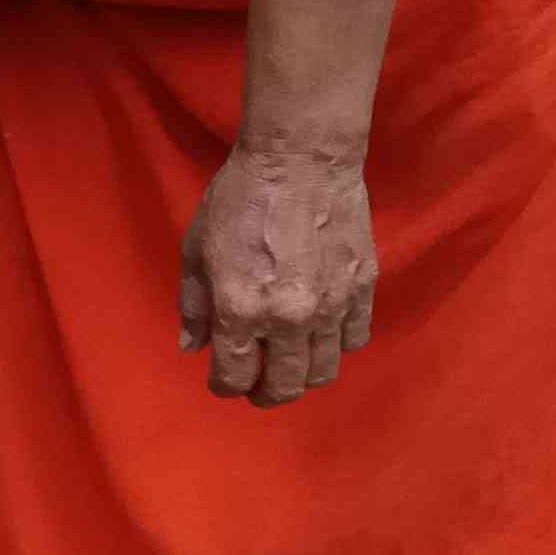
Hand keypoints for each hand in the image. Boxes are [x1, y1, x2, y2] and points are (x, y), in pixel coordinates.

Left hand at [179, 143, 373, 405]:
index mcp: (241, 310)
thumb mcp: (196, 250)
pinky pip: (354, 338)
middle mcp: (289, 318)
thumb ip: (194, 305)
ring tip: (288, 364)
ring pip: (323, 371)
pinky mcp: (362, 289)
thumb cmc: (239, 200)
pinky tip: (320, 334)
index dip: (225, 386)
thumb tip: (193, 346)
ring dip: (302, 376)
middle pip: (284, 386)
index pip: (235, 377)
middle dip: (265, 393)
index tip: (223, 381)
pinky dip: (336, 345)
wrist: (301, 161)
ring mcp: (332, 306)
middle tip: (257, 385)